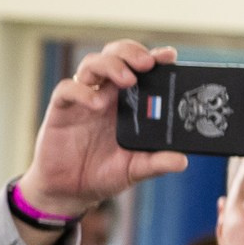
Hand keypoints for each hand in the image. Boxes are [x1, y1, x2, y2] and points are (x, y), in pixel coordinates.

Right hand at [20, 40, 189, 215]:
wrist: (69, 192)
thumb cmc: (102, 175)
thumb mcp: (134, 169)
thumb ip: (156, 163)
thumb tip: (182, 161)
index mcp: (127, 102)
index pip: (140, 68)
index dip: (153, 56)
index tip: (168, 56)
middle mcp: (105, 94)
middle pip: (115, 55)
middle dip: (131, 52)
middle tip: (147, 63)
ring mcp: (82, 100)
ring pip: (92, 64)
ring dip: (111, 65)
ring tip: (127, 80)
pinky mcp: (61, 110)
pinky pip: (67, 89)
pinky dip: (81, 91)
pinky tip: (96, 104)